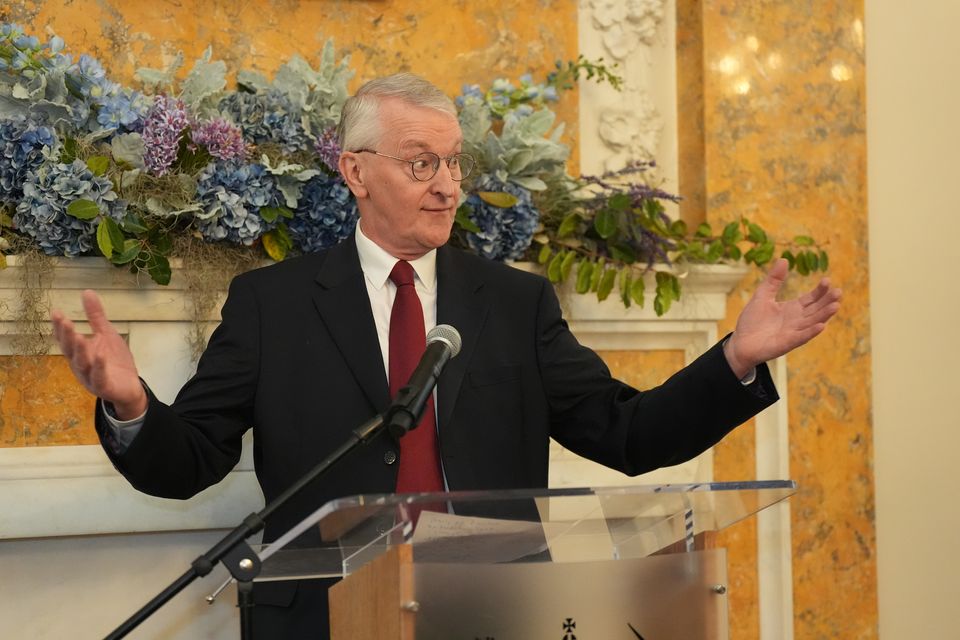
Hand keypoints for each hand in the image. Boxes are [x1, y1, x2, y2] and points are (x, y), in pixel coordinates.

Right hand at [50, 289, 147, 419]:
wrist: (130, 387)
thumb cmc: (114, 360)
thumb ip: (95, 316)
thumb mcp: (106, 334)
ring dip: (80, 351)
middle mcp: (80, 364)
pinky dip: (99, 367)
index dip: (60, 327)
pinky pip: (99, 377)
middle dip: (67, 336)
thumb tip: (86, 291)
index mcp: (79, 351)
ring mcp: (90, 377)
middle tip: (64, 321)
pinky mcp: (103, 386)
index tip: (56, 312)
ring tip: (79, 337)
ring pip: (82, 364)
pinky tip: (100, 356)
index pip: (66, 338)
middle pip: (70, 350)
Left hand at [723, 258, 841, 377]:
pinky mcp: (786, 344)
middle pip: (816, 310)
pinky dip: (810, 332)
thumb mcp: (762, 296)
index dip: (820, 290)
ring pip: (812, 323)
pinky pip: (801, 337)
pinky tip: (821, 326)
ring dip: (824, 315)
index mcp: (793, 309)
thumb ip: (773, 280)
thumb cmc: (752, 321)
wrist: (740, 343)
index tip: (827, 280)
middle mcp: (797, 321)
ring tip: (836, 305)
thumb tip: (784, 259)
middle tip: (838, 292)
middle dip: (827, 301)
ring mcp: (793, 332)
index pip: (811, 298)